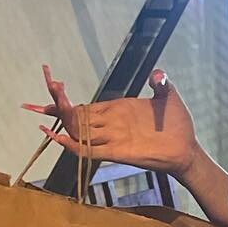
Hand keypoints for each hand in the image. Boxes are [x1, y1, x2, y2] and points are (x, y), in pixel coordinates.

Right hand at [22, 65, 199, 177]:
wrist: (187, 148)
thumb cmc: (178, 124)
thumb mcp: (169, 96)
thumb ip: (160, 82)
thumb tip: (156, 73)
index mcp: (117, 109)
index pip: (85, 105)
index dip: (66, 97)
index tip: (50, 83)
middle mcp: (109, 124)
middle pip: (75, 115)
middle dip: (57, 103)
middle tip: (41, 89)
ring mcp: (111, 138)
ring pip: (78, 130)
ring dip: (62, 119)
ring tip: (42, 106)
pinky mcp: (116, 153)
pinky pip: (89, 150)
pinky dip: (71, 145)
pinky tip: (56, 136)